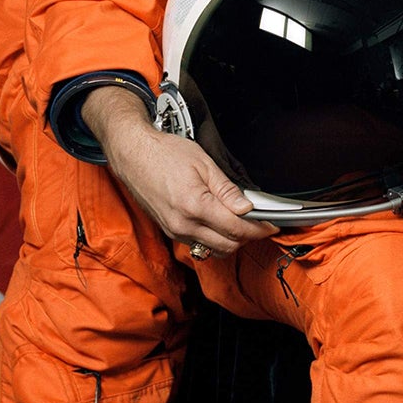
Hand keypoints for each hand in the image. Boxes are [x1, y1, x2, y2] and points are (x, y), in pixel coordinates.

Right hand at [86, 88, 274, 255]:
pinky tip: (221, 223)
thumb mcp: (204, 165)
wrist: (132, 155)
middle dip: (248, 237)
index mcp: (194, 206)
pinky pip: (197, 243)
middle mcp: (182, 224)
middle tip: (260, 224)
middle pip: (226, 245)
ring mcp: (174, 230)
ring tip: (242, 222)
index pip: (236, 229)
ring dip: (231, 241)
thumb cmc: (164, 154)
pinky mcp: (169, 230)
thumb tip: (247, 208)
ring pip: (212, 249)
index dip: (258, 229)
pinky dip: (214, 238)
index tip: (270, 225)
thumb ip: (227, 190)